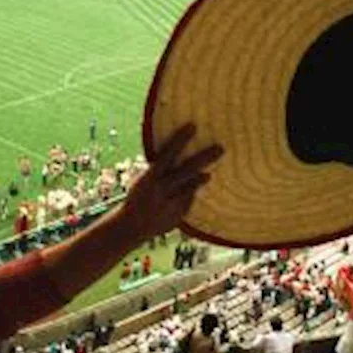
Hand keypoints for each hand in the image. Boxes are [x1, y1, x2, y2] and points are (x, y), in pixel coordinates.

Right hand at [120, 124, 221, 239]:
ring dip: (200, 179)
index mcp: (150, 177)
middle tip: (220, 148)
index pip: (167, 154)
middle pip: (187, 170)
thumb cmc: (138, 196)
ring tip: (208, 175)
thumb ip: (157, 169)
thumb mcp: (142, 180)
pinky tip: (184, 196)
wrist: (132, 226)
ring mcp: (172, 203)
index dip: (179, 140)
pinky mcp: (178, 215)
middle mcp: (162, 189)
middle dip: (204, 158)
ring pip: (191, 188)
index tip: (193, 126)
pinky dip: (188, 196)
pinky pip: (187, 201)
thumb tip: (174, 155)